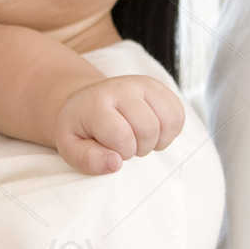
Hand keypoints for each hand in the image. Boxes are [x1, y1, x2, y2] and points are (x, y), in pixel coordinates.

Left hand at [53, 75, 184, 173]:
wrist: (85, 101)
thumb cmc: (80, 128)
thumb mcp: (70, 147)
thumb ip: (88, 159)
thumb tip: (115, 164)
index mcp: (97, 103)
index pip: (122, 136)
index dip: (121, 153)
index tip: (111, 150)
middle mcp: (122, 88)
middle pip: (149, 129)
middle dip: (140, 148)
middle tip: (126, 146)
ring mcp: (142, 84)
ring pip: (169, 121)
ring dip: (157, 140)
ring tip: (139, 139)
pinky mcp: (158, 87)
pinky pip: (179, 114)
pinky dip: (170, 131)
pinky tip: (153, 132)